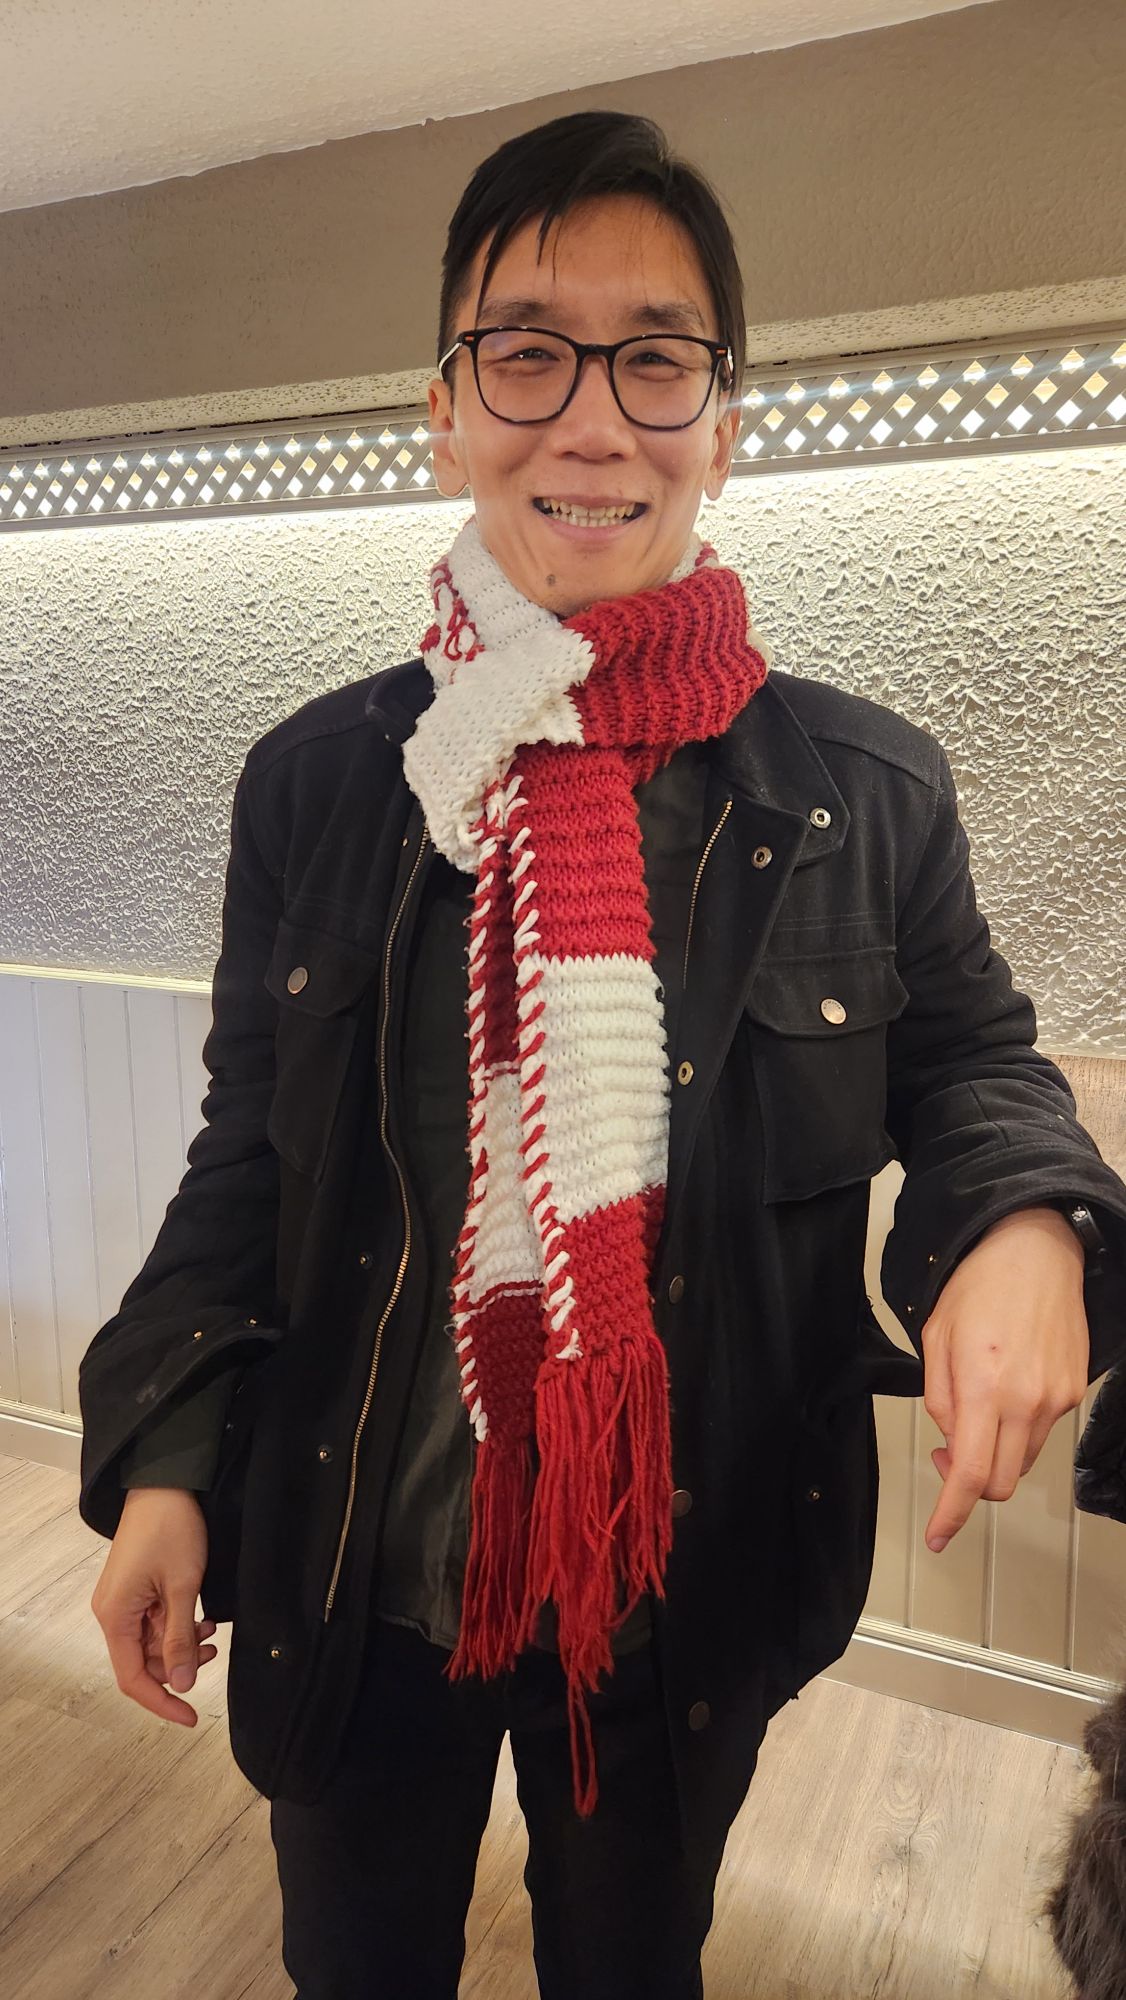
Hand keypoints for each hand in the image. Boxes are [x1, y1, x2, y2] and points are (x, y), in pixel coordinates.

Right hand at [91, 1487, 217, 1725]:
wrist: (163, 1483)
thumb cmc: (171, 1530)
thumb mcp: (182, 1587)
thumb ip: (179, 1639)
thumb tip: (182, 1684)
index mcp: (115, 1617)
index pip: (132, 1678)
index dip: (161, 1702)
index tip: (190, 1716)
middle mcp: (112, 1613)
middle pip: (142, 1661)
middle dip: (178, 1665)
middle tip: (213, 1652)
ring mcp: (123, 1600)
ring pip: (151, 1642)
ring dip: (181, 1643)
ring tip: (211, 1631)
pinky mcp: (135, 1588)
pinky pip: (154, 1622)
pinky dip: (178, 1625)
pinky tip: (201, 1617)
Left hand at [921, 1207, 1088, 1552]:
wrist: (1037, 1252)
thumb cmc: (980, 1285)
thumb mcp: (936, 1337)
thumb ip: (939, 1398)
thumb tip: (949, 1441)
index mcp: (982, 1388)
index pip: (967, 1474)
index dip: (950, 1514)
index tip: (938, 1536)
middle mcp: (1025, 1401)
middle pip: (998, 1481)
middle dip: (968, 1484)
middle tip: (945, 1452)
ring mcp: (1055, 1400)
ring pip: (1021, 1460)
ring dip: (994, 1454)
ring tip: (977, 1410)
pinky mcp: (1074, 1392)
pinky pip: (1040, 1430)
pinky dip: (1017, 1426)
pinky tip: (1007, 1387)